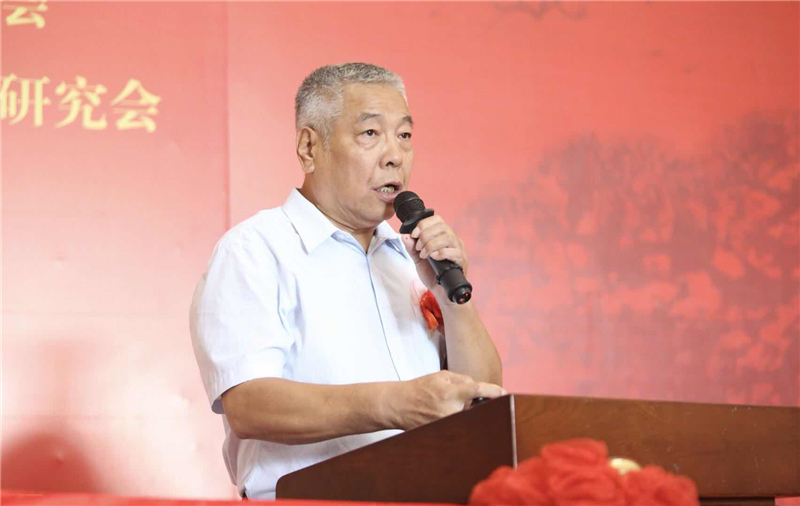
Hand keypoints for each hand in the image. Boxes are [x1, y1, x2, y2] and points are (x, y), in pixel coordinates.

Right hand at [389, 370, 505, 430]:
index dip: (494, 392)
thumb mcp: (441, 376)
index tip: (505, 394)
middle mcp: (450, 410)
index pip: (478, 390)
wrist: (400, 405)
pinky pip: (460, 425)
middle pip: (477, 408)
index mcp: (450, 392)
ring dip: (468, 412)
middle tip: (475, 401)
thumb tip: (478, 388)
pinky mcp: (443, 432)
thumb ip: (463, 379)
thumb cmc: (421, 388)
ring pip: (469, 418)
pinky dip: (460, 419)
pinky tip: (449, 414)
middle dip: (479, 404)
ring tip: (452, 406)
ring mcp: (446, 423)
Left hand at [400, 215, 468, 294]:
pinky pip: (454, 251)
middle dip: (426, 235)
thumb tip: (404, 235)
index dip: (424, 224)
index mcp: (443, 236)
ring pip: (448, 237)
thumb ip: (412, 247)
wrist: (440, 291)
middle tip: (419, 248)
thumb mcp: (418, 259)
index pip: (437, 220)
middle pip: (442, 227)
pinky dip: (440, 253)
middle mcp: (453, 240)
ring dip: (431, 244)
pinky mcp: (461, 261)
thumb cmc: (432, 273)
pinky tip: (433, 258)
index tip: (414, 234)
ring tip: (424, 254)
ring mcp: (459, 250)